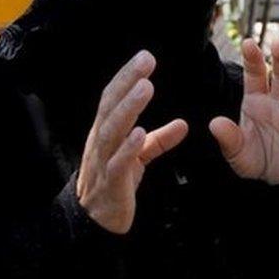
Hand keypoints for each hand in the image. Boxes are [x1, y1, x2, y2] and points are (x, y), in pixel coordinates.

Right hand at [76, 51, 188, 233]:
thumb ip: (159, 140)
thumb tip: (184, 123)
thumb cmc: (115, 183)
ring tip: (146, 87)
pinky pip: (117, 163)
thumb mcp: (138, 157)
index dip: (126, 77)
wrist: (94, 222)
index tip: (145, 56)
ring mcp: (102, 161)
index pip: (112, 98)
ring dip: (129, 107)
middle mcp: (100, 141)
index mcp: (105, 132)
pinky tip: (140, 133)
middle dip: (127, 82)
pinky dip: (127, 147)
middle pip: (111, 106)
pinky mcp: (110, 183)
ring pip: (112, 130)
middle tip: (146, 60)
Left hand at [209, 38, 278, 184]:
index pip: (256, 75)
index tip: (248, 42)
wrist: (274, 182)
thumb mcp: (236, 152)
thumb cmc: (254, 160)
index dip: (254, 59)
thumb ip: (228, 138)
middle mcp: (277, 103)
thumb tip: (215, 124)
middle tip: (278, 43)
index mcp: (256, 101)